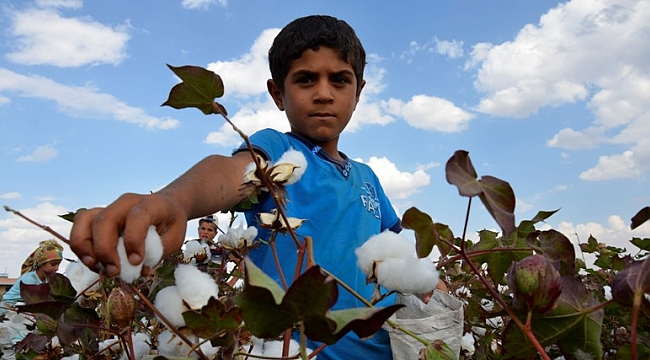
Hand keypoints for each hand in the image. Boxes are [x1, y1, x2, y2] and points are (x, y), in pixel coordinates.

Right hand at [69, 192, 187, 276]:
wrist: (166, 207)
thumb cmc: (171, 224)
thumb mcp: (174, 238)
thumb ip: (158, 252)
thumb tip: (138, 270)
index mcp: (150, 204)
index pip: (137, 217)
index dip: (134, 240)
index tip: (136, 261)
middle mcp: (126, 203)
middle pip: (104, 220)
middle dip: (105, 250)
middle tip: (114, 272)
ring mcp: (109, 208)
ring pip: (84, 221)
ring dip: (85, 248)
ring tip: (98, 268)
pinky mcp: (98, 217)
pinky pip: (80, 227)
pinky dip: (81, 247)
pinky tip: (94, 263)